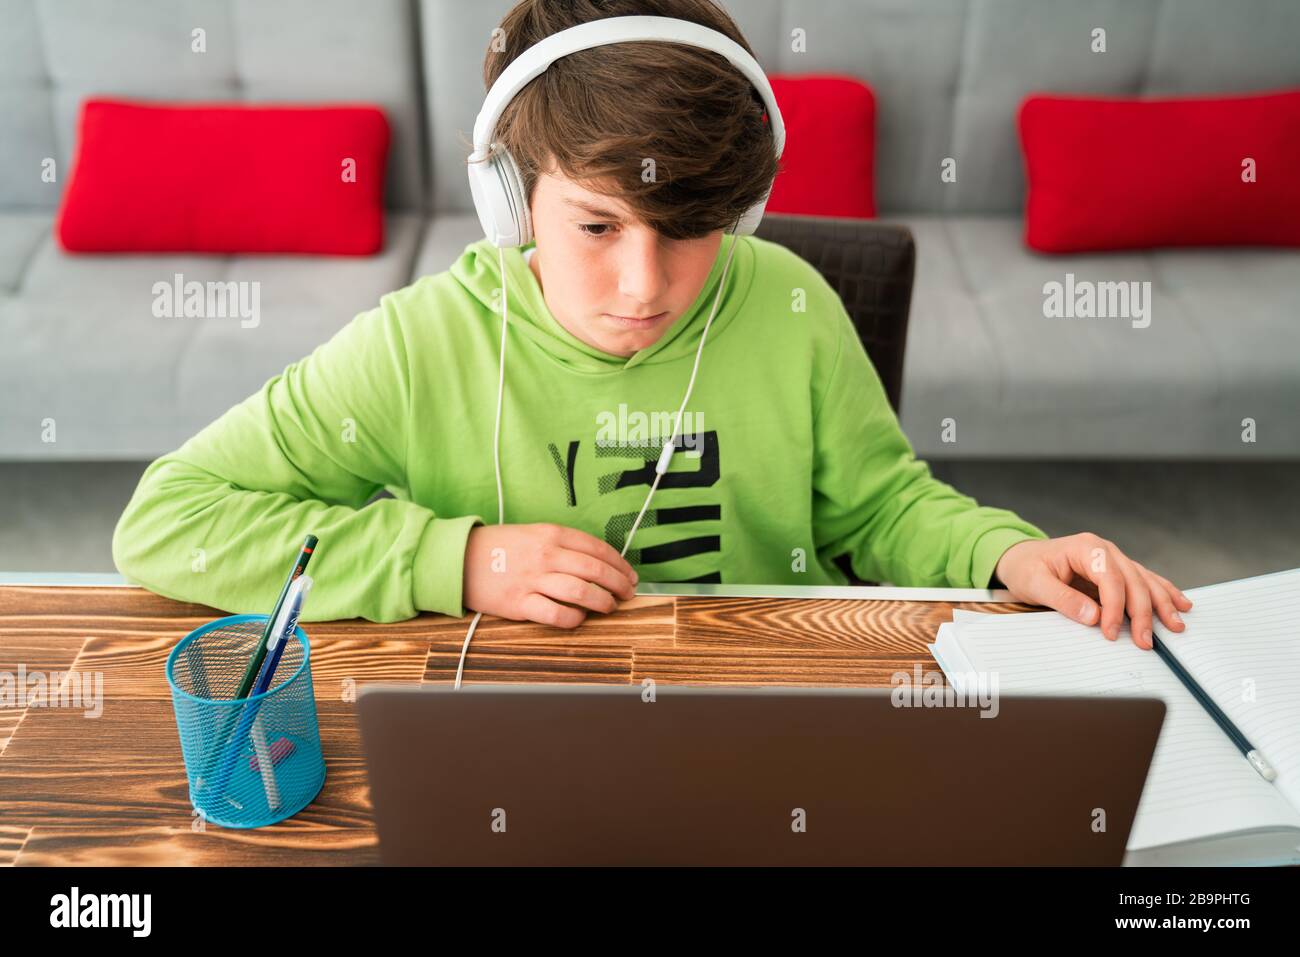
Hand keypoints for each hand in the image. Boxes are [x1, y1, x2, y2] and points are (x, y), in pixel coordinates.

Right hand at [462, 522, 637, 628]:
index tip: (629, 575)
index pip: (597, 549)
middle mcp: (545, 555)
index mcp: (551, 534)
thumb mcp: (533, 533)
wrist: (459, 559)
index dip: (620, 564)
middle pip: (596, 570)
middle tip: (627, 593)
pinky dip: (574, 619)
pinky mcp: (520, 604)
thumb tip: (598, 562)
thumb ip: (563, 544)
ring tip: (609, 607)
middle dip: (619, 584)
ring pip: (581, 592)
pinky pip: (557, 615)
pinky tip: (578, 617)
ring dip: (603, 602)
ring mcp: (533, 580)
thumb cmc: (499, 547)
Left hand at [992, 533, 1192, 649]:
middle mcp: (1105, 550)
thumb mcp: (1035, 583)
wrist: (1021, 557)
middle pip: (1133, 581)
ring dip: (1162, 605)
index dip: (1115, 608)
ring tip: (1176, 626)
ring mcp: (1114, 559)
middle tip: (1146, 642)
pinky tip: (1181, 603)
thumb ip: (1063, 599)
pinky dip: (1163, 593)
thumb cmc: (1026, 568)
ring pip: (1145, 581)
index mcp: (1086, 547)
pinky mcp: (1117, 570)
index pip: (1110, 579)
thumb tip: (1093, 616)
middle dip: (1143, 614)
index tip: (1111, 633)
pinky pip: (1145, 581)